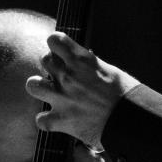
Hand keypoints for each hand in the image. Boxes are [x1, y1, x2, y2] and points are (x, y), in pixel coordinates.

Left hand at [25, 32, 138, 146]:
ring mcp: (61, 97)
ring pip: (32, 84)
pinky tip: (56, 121)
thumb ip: (89, 66)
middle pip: (44, 60)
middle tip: (62, 78)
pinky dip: (46, 121)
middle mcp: (68, 75)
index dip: (56, 46)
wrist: (129, 119)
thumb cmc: (124, 94)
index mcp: (81, 59)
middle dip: (51, 67)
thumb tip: (83, 61)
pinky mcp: (60, 119)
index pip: (54, 40)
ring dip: (39, 88)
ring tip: (49, 94)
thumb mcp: (108, 71)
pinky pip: (39, 119)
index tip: (63, 54)